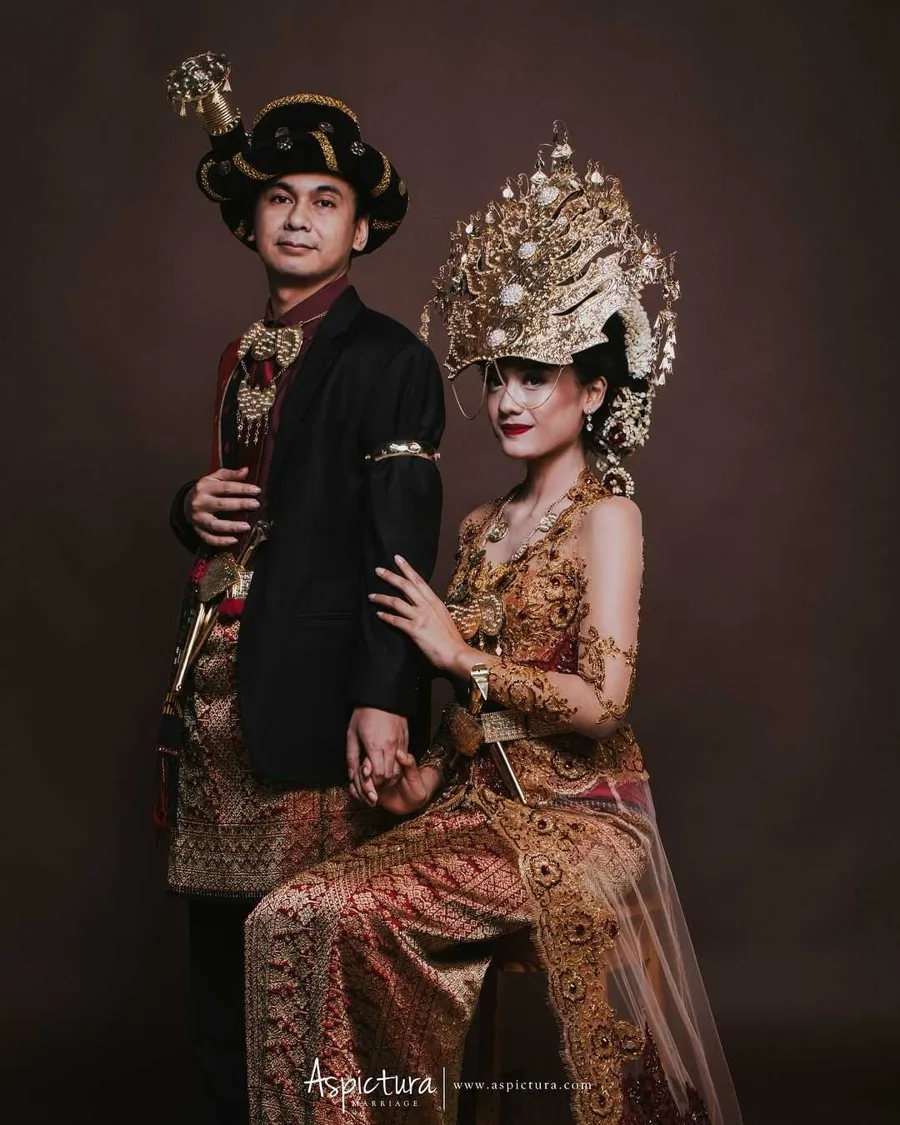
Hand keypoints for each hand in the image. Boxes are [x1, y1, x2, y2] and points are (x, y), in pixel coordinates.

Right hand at [187, 467, 260, 546]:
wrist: (186, 503)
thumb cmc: (206, 490)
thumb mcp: (215, 478)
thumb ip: (230, 474)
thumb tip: (245, 470)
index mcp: (205, 487)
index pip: (225, 487)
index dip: (242, 488)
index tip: (256, 490)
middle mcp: (200, 503)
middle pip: (221, 504)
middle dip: (239, 505)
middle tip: (255, 505)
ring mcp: (198, 518)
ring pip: (215, 524)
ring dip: (231, 526)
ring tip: (246, 526)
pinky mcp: (198, 530)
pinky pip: (209, 538)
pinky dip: (221, 541)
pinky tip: (234, 540)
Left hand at [346, 707, 407, 805]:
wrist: (381, 696)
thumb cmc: (364, 714)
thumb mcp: (352, 735)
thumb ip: (352, 757)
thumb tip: (351, 776)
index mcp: (375, 746)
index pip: (378, 776)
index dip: (373, 783)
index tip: (367, 783)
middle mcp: (390, 746)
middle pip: (390, 775)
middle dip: (381, 783)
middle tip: (373, 782)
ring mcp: (400, 743)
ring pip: (399, 769)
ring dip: (390, 775)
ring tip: (381, 774)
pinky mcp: (406, 738)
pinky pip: (404, 758)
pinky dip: (398, 765)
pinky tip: (389, 764)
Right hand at [362, 748, 440, 815]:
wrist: (413, 801)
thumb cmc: (417, 787)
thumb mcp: (415, 776)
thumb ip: (409, 764)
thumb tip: (400, 753)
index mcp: (388, 761)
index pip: (373, 758)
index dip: (368, 765)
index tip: (368, 772)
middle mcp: (377, 768)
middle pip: (362, 770)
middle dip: (363, 780)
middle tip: (372, 792)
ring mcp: (372, 779)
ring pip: (357, 779)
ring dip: (360, 789)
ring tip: (373, 800)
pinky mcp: (369, 789)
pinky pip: (357, 789)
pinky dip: (355, 793)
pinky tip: (361, 799)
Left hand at [369, 555, 469, 674]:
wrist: (456, 654)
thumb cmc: (452, 639)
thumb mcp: (444, 618)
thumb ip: (433, 611)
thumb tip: (424, 607)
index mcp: (435, 602)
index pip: (419, 580)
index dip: (407, 568)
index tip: (398, 558)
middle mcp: (427, 606)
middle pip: (405, 586)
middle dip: (390, 576)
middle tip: (378, 570)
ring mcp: (420, 617)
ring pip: (396, 602)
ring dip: (382, 598)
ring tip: (371, 596)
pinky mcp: (414, 630)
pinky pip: (396, 620)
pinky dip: (386, 616)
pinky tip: (379, 614)